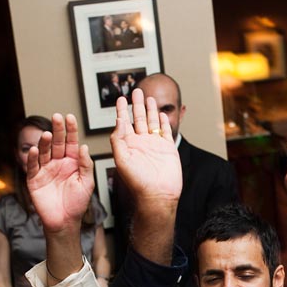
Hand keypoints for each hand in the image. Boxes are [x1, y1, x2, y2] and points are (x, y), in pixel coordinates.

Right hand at [26, 113, 93, 233]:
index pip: (71, 142)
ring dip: (44, 143)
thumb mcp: (87, 183)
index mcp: (72, 162)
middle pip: (56, 143)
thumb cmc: (77, 203)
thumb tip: (84, 147)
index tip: (70, 117)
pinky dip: (32, 158)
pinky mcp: (34, 179)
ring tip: (47, 134)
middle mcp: (58, 163)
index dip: (70, 130)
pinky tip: (34, 150)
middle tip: (57, 117)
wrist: (64, 221)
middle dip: (57, 130)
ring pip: (44, 152)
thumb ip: (86, 165)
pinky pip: (32, 166)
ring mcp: (46, 170)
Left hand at [110, 89, 181, 209]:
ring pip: (152, 122)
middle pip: (138, 119)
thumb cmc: (137, 183)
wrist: (158, 195)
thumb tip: (118, 122)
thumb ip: (118, 140)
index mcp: (128, 145)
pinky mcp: (168, 148)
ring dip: (150, 110)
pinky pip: (165, 132)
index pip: (123, 123)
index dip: (121, 110)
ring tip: (149, 98)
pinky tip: (162, 114)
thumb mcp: (121, 160)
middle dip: (137, 105)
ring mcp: (155, 145)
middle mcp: (141, 143)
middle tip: (136, 91)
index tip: (120, 99)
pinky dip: (164, 122)